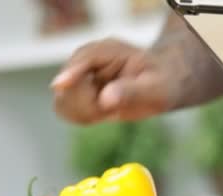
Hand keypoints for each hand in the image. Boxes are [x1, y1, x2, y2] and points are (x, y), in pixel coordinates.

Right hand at [51, 38, 174, 123]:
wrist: (162, 83)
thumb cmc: (162, 82)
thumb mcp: (155, 88)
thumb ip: (131, 92)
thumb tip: (105, 99)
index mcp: (109, 50)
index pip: (83, 59)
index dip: (71, 73)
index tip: (60, 86)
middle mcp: (89, 59)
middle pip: (68, 83)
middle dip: (86, 103)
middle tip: (111, 110)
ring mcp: (80, 74)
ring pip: (63, 99)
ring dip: (83, 112)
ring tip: (110, 111)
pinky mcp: (76, 90)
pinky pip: (65, 109)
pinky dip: (81, 117)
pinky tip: (102, 114)